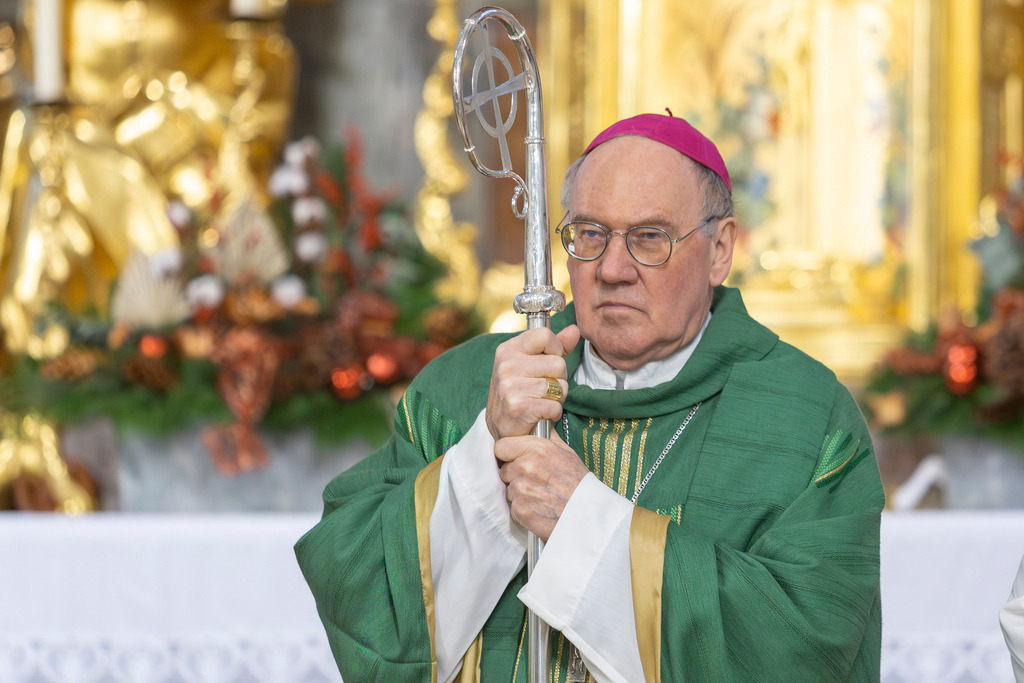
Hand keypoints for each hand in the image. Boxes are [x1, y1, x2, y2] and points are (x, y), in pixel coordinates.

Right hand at [486, 325, 580, 440]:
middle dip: (559, 379)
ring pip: (559, 386)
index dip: (555, 349)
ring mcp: (510, 386)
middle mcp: (507, 365)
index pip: (544, 335)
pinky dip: (553, 413)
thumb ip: (555, 346)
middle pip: (558, 363)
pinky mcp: (518, 407)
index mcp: (508, 350)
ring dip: (557, 398)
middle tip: (543, 389)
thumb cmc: (521, 392)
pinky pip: (554, 406)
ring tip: (542, 401)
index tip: (547, 363)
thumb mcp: (532, 364)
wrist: (502, 428)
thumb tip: (574, 330)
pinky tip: (541, 414)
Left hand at [495, 431, 588, 541]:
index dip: (507, 454)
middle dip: (514, 475)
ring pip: (508, 489)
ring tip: (539, 495)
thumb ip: (548, 437)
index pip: (502, 446)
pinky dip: (523, 508)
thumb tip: (540, 423)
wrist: (587, 514)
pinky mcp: (520, 509)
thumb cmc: (578, 483)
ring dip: (519, 493)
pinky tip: (539, 508)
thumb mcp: (566, 452)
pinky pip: (513, 506)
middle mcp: (525, 466)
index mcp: (536, 449)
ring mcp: (521, 489)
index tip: (513, 459)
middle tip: (533, 481)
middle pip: (504, 469)